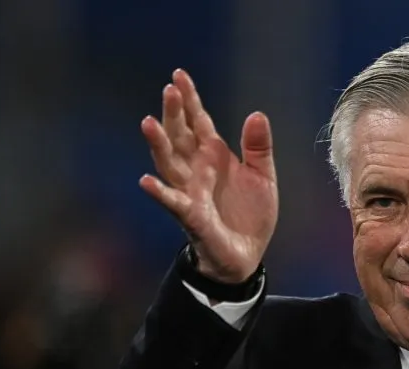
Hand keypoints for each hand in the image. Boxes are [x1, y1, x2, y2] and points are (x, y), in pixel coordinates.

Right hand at [140, 69, 277, 282]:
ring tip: (149, 123)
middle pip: (180, 137)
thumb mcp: (262, 176)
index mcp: (214, 156)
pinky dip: (160, 192)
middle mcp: (197, 170)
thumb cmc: (250, 214)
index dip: (190, 100)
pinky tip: (146, 181)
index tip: (179, 75)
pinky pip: (173, 203)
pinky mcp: (192, 217)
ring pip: (169, 164)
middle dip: (174, 114)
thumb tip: (257, 114)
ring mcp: (190, 192)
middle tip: (169, 90)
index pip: (199, 123)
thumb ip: (258, 148)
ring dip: (159, 144)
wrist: (247, 254)